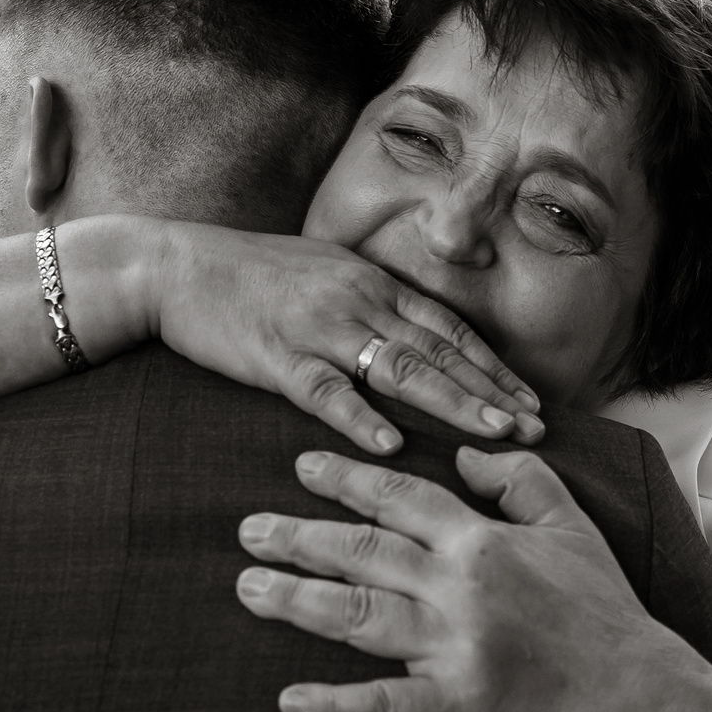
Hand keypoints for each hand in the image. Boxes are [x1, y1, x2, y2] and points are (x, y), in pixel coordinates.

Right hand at [138, 220, 541, 454]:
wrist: (174, 266)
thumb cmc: (250, 278)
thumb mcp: (326, 279)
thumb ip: (373, 308)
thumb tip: (418, 344)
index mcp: (374, 284)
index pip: (450, 331)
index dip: (495, 368)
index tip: (532, 401)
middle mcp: (358, 301)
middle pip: (440, 353)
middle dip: (492, 393)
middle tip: (537, 430)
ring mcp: (319, 328)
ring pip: (399, 369)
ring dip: (452, 404)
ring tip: (494, 435)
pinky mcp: (276, 356)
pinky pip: (326, 391)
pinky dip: (361, 419)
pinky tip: (392, 445)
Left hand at [232, 446, 706, 711]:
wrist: (636, 691)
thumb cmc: (602, 609)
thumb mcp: (570, 524)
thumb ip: (519, 479)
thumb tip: (465, 452)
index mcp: (481, 540)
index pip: (400, 497)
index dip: (348, 479)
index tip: (301, 467)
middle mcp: (460, 585)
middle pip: (362, 550)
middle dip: (299, 536)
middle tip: (246, 530)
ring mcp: (456, 645)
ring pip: (358, 614)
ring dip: (296, 601)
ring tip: (248, 589)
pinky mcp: (458, 703)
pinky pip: (386, 705)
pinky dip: (336, 705)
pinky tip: (288, 702)